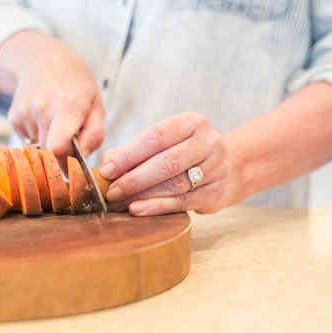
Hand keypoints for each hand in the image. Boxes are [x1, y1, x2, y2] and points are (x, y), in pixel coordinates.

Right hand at [0, 30, 103, 158]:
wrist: (42, 59)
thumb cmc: (75, 84)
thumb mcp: (96, 105)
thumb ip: (94, 135)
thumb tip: (82, 159)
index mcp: (67, 106)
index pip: (58, 147)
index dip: (66, 162)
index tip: (74, 163)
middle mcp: (42, 110)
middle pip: (51, 153)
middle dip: (63, 155)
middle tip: (72, 140)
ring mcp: (25, 114)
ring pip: (40, 149)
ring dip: (51, 144)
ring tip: (57, 123)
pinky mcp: (13, 118)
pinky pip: (28, 142)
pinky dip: (38, 137)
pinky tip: (44, 119)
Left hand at [99, 112, 235, 215]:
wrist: (224, 170)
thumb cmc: (183, 154)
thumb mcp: (163, 144)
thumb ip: (134, 151)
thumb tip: (107, 164)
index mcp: (192, 123)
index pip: (155, 137)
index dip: (129, 154)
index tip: (107, 170)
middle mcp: (209, 142)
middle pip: (166, 162)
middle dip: (134, 178)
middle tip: (112, 191)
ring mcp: (216, 168)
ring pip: (174, 184)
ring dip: (143, 195)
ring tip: (121, 202)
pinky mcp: (216, 192)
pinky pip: (183, 202)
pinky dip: (157, 207)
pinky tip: (139, 209)